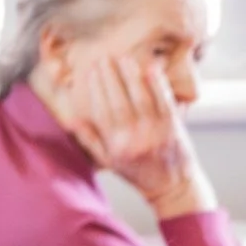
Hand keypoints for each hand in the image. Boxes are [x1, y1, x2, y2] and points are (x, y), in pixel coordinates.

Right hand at [60, 56, 214, 217]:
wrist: (173, 187)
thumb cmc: (138, 172)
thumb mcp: (109, 161)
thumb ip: (90, 140)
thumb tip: (71, 118)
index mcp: (116, 145)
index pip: (102, 109)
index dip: (96, 88)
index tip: (91, 70)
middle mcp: (135, 138)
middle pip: (119, 100)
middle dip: (110, 76)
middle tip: (104, 57)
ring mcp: (156, 132)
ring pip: (141, 97)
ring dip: (131, 75)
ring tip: (123, 58)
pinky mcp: (174, 128)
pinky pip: (164, 101)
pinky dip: (157, 84)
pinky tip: (150, 68)